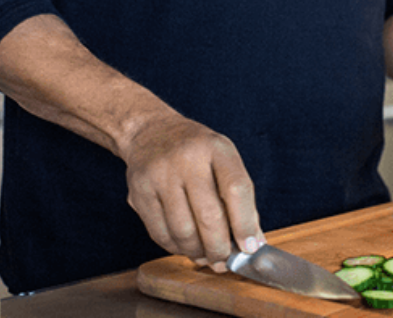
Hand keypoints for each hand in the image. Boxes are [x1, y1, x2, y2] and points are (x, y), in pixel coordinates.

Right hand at [121, 112, 264, 269]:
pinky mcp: (139, 192)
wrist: (152, 131)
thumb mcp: (223, 159)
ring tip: (205, 253)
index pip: (236, 188)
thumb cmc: (196, 151)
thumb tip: (253, 243)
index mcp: (216, 147)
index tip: (251, 247)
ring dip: (197, 252)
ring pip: (183, 231)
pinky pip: (160, 234)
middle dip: (220, 247)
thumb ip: (240, 198)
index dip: (246, 223)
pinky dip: (176, 248)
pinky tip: (185, 245)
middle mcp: (188, 158)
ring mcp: (161, 175)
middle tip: (225, 259)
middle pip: (209, 216)